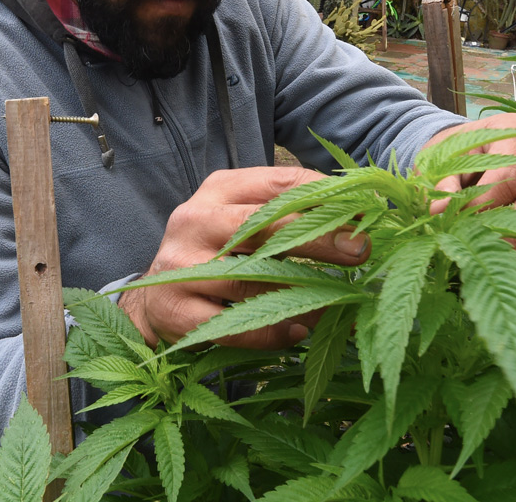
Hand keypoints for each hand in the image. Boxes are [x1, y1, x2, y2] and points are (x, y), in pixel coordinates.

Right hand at [118, 167, 369, 348]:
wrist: (149, 299)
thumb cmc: (214, 253)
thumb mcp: (242, 219)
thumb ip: (288, 211)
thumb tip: (362, 210)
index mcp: (218, 190)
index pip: (278, 184)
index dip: (325, 197)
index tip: (365, 212)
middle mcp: (195, 221)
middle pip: (264, 225)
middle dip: (318, 237)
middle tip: (360, 250)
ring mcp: (181, 267)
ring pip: (250, 278)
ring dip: (303, 291)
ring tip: (342, 300)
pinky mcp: (175, 310)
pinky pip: (232, 324)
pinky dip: (270, 330)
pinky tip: (299, 330)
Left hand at [423, 113, 515, 281]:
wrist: (475, 153)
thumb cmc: (457, 155)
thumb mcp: (441, 160)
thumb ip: (440, 182)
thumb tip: (437, 212)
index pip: (509, 174)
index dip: (484, 206)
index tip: (458, 229)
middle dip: (511, 235)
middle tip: (482, 260)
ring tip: (499, 275)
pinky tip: (512, 276)